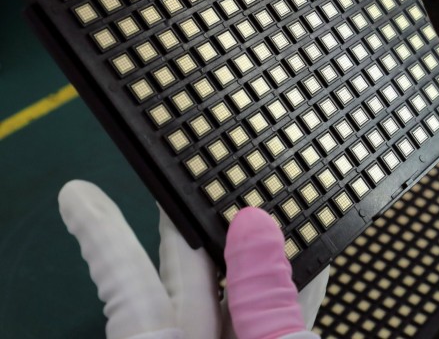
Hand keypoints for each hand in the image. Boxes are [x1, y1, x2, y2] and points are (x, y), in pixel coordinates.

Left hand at [58, 180, 327, 338]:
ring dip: (263, 244)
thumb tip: (257, 226)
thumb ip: (266, 300)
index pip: (127, 283)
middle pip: (187, 273)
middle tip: (190, 165)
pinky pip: (281, 315)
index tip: (76, 193)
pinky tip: (320, 254)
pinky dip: (297, 286)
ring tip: (273, 195)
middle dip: (191, 219)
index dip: (103, 234)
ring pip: (241, 290)